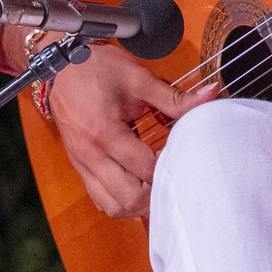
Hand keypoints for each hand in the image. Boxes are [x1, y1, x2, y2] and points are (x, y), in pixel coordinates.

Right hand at [37, 41, 217, 218]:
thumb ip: (175, 97)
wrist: (59, 65)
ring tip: (155, 181)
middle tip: (172, 173)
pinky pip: (99, 198)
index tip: (184, 155)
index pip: (146, 169)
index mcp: (105, 134)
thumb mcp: (138, 79)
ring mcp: (81, 164)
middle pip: (129, 199)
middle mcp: (90, 156)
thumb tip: (211, 95)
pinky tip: (136, 183)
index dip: (170, 167)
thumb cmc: (96, 69)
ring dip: (137, 202)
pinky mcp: (79, 166)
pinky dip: (120, 199)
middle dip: (155, 192)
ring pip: (112, 206)